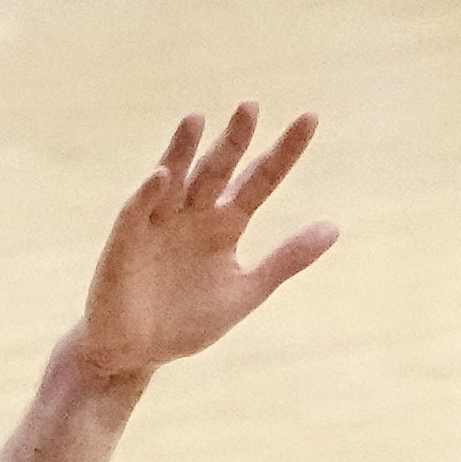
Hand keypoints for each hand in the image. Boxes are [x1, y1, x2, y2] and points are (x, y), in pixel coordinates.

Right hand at [66, 102, 334, 394]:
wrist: (134, 355)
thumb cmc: (186, 322)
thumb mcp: (245, 290)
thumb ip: (286, 259)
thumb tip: (335, 228)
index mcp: (225, 224)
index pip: (260, 179)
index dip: (283, 152)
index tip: (310, 119)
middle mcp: (193, 214)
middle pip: (218, 169)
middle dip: (233, 140)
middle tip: (251, 107)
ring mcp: (158, 224)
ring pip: (175, 178)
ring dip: (183, 150)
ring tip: (196, 119)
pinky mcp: (126, 242)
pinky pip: (138, 211)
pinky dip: (148, 193)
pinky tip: (162, 175)